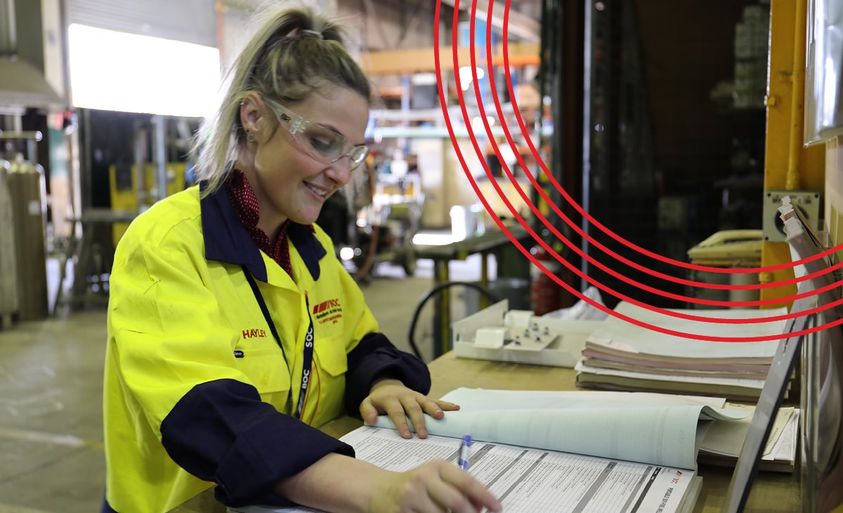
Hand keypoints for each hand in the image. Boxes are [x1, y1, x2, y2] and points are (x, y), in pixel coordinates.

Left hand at [360, 379, 458, 437]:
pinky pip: (436, 400)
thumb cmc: (379, 401)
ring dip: (434, 409)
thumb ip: (367, 411)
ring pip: (426, 402)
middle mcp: (405, 396)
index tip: (407, 436)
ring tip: (441, 418)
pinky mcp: (424, 398)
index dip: (402, 423)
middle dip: (419, 421)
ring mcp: (416, 396)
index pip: (396, 411)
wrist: (387, 385)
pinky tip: (456, 408)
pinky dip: (446, 404)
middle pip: (413, 407)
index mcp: (390, 399)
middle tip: (424, 435)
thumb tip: (373, 420)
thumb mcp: (367, 404)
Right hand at [369, 459, 501, 512]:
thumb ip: (458, 488)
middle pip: (457, 502)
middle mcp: (423, 478)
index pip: (467, 481)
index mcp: (437, 467)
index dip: (485, 496)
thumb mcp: (435, 478)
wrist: (379, 490)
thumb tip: (483, 506)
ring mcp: (411, 497)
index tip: (497, 507)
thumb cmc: (415, 485)